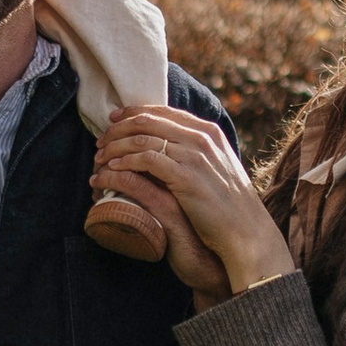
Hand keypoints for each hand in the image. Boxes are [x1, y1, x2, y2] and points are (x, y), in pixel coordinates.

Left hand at [90, 105, 296, 297]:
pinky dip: (124, 163)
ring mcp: (194, 156)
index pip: (163, 111)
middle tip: (100, 142)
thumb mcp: (217, 170)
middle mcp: (202, 138)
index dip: (132, 113)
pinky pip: (146, 160)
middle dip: (118, 129)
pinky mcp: (185, 178)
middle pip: (147, 121)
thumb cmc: (230, 208)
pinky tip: (111, 171)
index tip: (113, 120)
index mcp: (209, 132)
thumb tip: (175, 148)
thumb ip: (198, 155)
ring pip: (142, 138)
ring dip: (115, 147)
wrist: (246, 233)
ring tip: (100, 160)